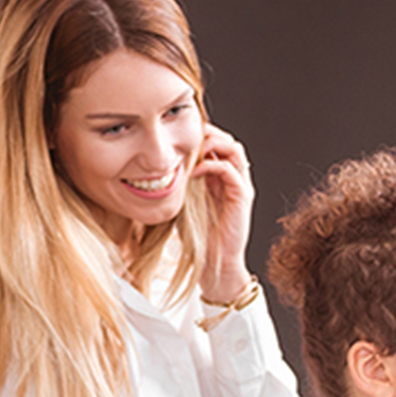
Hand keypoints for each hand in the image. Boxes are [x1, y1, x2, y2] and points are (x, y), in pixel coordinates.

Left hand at [191, 123, 254, 301]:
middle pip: (227, 139)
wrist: (214, 263)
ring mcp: (240, 186)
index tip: (175, 134)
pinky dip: (213, 164)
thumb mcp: (181, 200)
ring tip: (192, 149)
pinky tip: (196, 171)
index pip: (215, 141)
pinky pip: (232, 170)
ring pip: (234, 149)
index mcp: (219, 176)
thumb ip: (176, 181)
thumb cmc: (196, 235)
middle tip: (183, 136)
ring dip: (213, 143)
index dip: (199, 133)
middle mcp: (233, 177)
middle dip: (206, 133)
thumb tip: (153, 164)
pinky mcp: (242, 197)